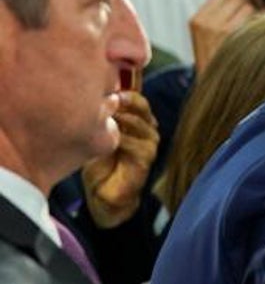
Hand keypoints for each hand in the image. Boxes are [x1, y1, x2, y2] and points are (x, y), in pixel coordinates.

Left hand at [81, 91, 157, 228]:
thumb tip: (95, 97)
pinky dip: (118, 139)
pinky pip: (133, 142)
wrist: (104, 193)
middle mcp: (148, 129)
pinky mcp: (146, 158)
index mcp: (138, 121)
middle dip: (123, 101)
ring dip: (118, 119)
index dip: (122, 93)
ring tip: (103, 121)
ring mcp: (150, 143)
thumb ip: (102, 117)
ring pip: (137, 121)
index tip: (104, 90)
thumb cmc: (99, 162)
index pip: (137, 99)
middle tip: (106, 101)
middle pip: (142, 106)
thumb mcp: (97, 135)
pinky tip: (105, 141)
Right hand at [190, 0, 255, 72]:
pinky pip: (257, 20)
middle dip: (246, 6)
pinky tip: (255, 37)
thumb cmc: (218, 57)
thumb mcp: (208, 32)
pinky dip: (260, 25)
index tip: (244, 2)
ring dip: (254, 16)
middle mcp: (208, 23)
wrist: (217, 88)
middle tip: (244, 24)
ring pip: (249, 7)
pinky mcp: (240, 39)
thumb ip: (222, 8)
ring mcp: (223, 31)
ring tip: (247, 33)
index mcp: (198, 20)